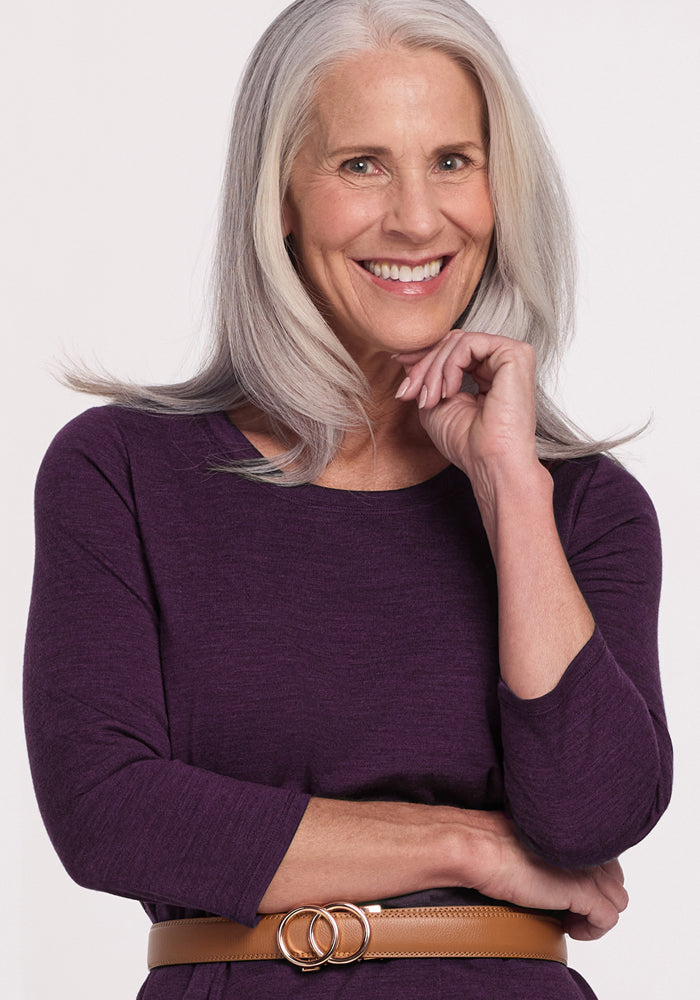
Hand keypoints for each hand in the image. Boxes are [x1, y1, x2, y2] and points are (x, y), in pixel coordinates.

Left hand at [394, 329, 538, 481]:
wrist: (490, 464)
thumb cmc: (467, 444)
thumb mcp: (434, 404)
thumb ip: (426, 377)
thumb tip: (406, 355)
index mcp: (488, 373)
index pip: (452, 350)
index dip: (423, 358)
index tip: (399, 371)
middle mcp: (502, 362)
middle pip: (452, 342)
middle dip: (424, 365)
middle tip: (411, 393)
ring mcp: (512, 356)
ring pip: (458, 341)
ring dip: (433, 370)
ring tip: (431, 398)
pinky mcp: (516, 354)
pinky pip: (469, 343)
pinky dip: (450, 365)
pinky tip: (449, 391)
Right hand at [463, 812, 627, 940]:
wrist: (478, 848)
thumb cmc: (491, 841)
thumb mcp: (529, 839)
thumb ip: (551, 848)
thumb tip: (550, 866)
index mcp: (574, 829)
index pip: (605, 858)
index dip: (590, 878)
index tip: (568, 889)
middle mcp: (587, 846)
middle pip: (615, 879)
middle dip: (597, 897)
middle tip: (570, 907)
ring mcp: (588, 868)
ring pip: (617, 900)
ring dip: (595, 915)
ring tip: (569, 919)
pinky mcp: (583, 891)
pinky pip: (608, 918)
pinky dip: (593, 930)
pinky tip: (569, 928)